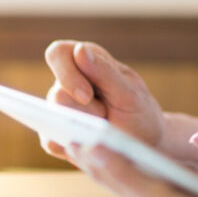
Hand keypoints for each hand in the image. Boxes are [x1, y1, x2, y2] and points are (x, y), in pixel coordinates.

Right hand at [42, 40, 164, 160]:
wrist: (146, 143)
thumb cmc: (139, 111)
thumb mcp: (130, 91)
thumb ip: (104, 71)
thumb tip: (79, 50)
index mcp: (85, 62)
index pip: (58, 54)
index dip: (66, 73)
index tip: (86, 95)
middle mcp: (67, 84)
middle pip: (55, 94)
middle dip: (82, 111)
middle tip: (105, 117)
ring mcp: (59, 110)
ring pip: (51, 118)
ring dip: (81, 128)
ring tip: (104, 129)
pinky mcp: (56, 135)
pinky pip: (51, 142)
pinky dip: (72, 146)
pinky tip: (91, 145)